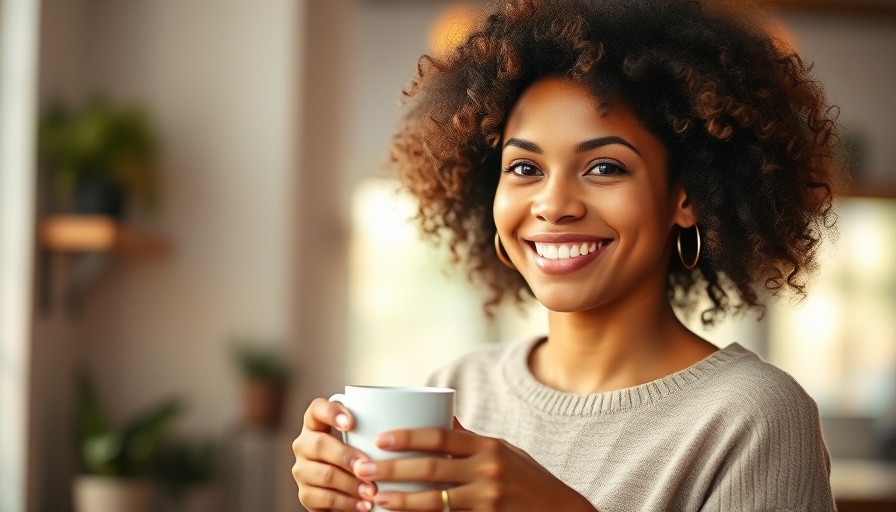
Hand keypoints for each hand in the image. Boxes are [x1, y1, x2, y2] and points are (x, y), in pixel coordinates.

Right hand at [292, 397, 377, 510]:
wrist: (345, 492)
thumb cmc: (359, 458)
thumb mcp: (362, 441)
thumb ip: (369, 433)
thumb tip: (396, 435)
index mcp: (317, 424)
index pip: (316, 409)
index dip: (331, 413)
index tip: (351, 423)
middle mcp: (304, 444)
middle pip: (319, 444)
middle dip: (347, 456)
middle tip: (368, 465)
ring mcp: (302, 470)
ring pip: (324, 474)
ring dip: (351, 484)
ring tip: (372, 491)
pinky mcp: (306, 494)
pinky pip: (324, 498)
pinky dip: (347, 503)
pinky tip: (363, 505)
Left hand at [351, 419, 594, 511]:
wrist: (561, 511)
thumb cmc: (528, 479)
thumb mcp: (503, 452)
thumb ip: (470, 440)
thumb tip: (440, 421)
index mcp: (487, 446)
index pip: (440, 436)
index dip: (407, 437)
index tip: (380, 438)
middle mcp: (487, 469)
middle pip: (430, 467)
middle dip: (392, 469)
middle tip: (363, 470)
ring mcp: (487, 498)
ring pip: (435, 500)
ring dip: (401, 500)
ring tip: (375, 499)